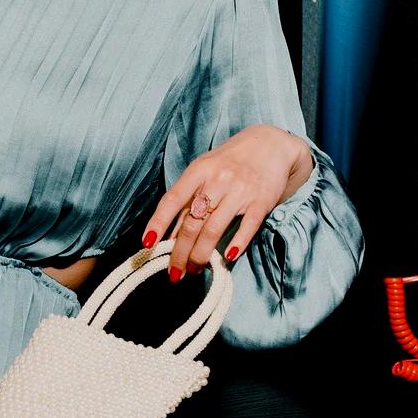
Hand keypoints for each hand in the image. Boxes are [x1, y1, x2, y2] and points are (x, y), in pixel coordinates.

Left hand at [147, 125, 314, 280]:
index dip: (157, 223)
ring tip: (194, 270)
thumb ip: (188, 200)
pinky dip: (236, 244)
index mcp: (199, 171)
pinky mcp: (261, 201)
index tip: (147, 244)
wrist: (270, 145)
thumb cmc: (229, 161)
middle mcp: (218, 180)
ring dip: (201, 255)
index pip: (172, 200)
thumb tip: (169, 235)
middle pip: (192, 223)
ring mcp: (240, 191)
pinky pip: (247, 227)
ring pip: (214, 230)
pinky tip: (226, 258)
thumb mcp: (204, 171)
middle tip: (174, 272)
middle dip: (179, 252)